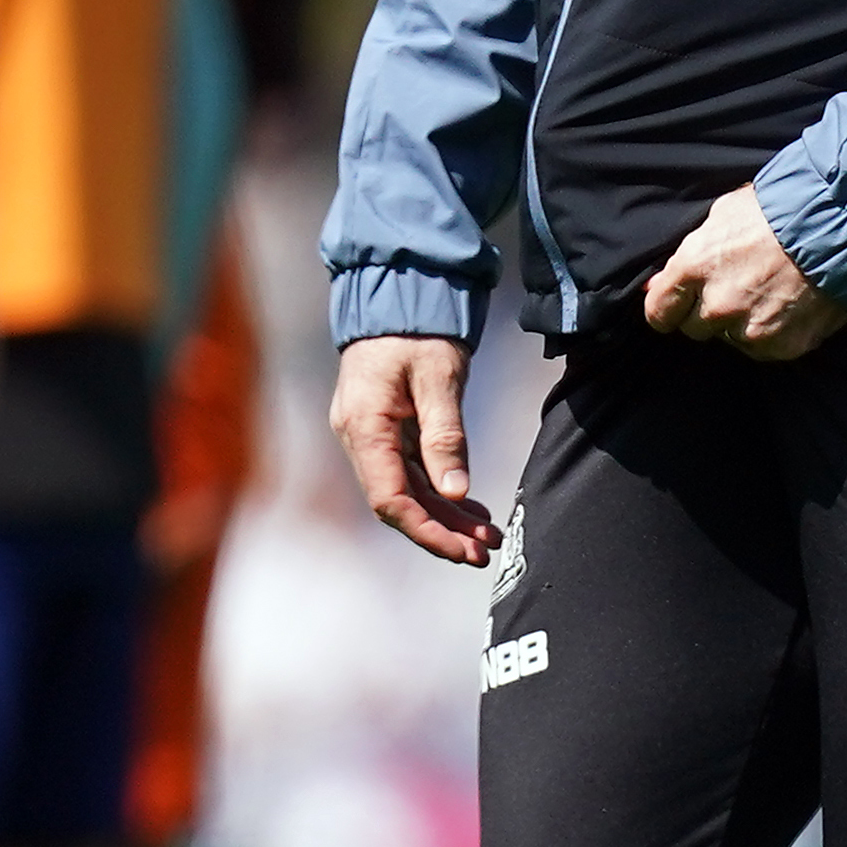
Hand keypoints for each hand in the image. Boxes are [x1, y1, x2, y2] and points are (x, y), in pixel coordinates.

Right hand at [331, 332, 495, 565]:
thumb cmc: (418, 329)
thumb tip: (454, 491)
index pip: (389, 498)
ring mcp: (372, 435)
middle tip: (483, 553)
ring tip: (486, 536)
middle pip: (398, 502)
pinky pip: (412, 473)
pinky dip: (442, 493)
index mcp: (363, 427)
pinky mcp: (388, 430)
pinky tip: (473, 509)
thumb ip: (445, 434)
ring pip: (408, 491)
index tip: (462, 550)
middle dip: (440, 532)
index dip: (425, 530)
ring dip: (446, 517)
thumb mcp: (438, 377)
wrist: (401, 294)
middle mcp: (360, 437)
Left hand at [642, 184, 846, 358]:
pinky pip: (765, 348)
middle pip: (695, 329)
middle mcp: (718, 304)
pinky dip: (774, 332)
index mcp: (695, 267)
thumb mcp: (724, 215)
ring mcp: (751, 329)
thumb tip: (657, 284)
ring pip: (731, 339)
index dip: (668, 309)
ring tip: (771, 292)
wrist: (844, 225)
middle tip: (739, 287)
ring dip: (743, 323)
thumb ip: (689, 252)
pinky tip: (789, 305)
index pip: (659, 312)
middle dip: (710, 311)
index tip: (677, 307)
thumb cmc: (782, 210)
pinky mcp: (783, 345)